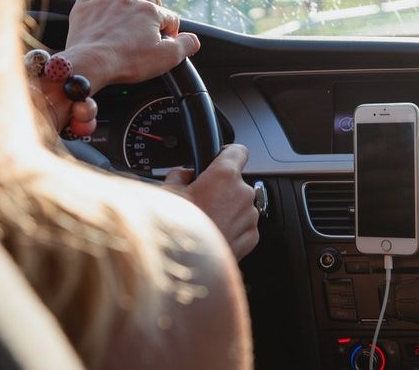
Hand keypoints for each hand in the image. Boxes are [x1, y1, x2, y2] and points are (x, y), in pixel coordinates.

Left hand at [60, 0, 200, 92]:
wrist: (91, 63)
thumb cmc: (128, 61)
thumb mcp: (167, 58)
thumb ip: (186, 45)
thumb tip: (193, 39)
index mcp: (151, 12)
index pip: (170, 18)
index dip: (171, 32)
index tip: (166, 44)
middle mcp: (129, 0)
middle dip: (153, 10)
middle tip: (150, 28)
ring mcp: (105, 1)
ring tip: (129, 2)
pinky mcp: (84, 6)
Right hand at [163, 145, 258, 259]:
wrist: (186, 267)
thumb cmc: (176, 230)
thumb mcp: (167, 194)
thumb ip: (178, 176)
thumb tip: (183, 174)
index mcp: (224, 175)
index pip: (238, 151)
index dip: (227, 153)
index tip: (220, 158)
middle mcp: (243, 193)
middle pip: (236, 182)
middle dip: (220, 189)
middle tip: (200, 201)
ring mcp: (250, 216)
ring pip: (240, 205)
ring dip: (227, 210)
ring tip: (204, 222)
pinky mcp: (252, 237)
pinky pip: (243, 226)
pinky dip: (231, 228)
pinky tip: (212, 235)